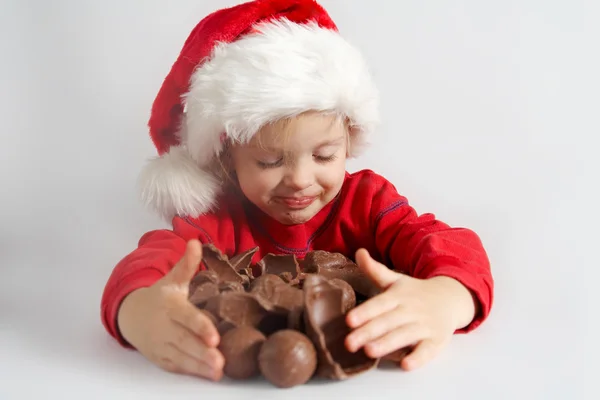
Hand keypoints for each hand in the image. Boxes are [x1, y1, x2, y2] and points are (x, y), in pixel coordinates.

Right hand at [117, 239, 224, 379]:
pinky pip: (177, 366)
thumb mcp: (172, 279)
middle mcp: (165, 327)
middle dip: (202, 352)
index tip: (214, 336)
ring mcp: (163, 345)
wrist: (131, 315)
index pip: (186, 318)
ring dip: (200, 365)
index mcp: (170, 307)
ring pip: (182, 357)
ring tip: (218, 371)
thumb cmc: (160, 297)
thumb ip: (186, 265)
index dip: (200, 327)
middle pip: (185, 341)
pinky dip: (192, 371)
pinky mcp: (162, 358)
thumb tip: (196, 242)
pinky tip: (209, 375)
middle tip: (220, 361)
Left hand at [345, 249, 475, 370]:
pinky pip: (427, 351)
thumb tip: (359, 252)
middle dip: (368, 332)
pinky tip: (405, 365)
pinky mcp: (436, 341)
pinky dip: (418, 358)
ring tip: (369, 351)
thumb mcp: (395, 280)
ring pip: (404, 336)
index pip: (379, 304)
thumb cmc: (415, 293)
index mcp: (398, 296)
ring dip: (387, 344)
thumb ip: (375, 270)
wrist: (451, 298)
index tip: (349, 320)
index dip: (364, 312)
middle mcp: (410, 310)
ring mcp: (424, 326)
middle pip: (387, 322)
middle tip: (349, 343)